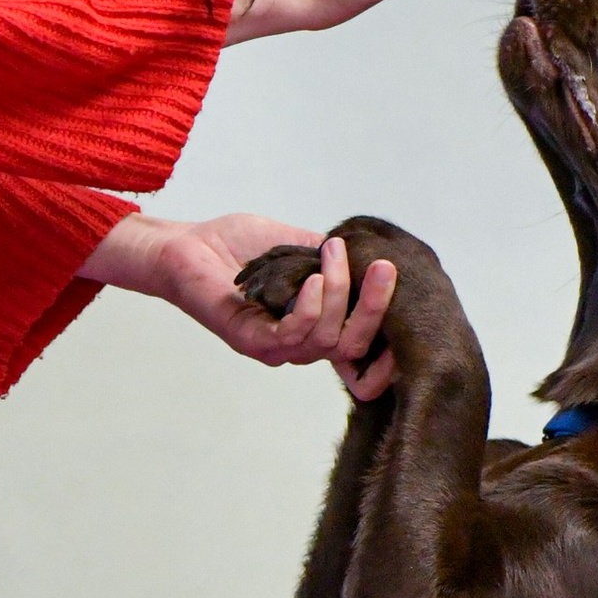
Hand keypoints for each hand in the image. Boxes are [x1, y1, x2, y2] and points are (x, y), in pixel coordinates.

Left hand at [79, 212, 396, 395]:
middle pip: (354, 347)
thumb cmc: (235, 245)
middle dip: (377, 308)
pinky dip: (311, 306)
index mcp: (313, 325)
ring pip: (328, 339)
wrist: (184, 245)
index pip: (361, 352)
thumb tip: (377, 252)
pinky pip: (292, 336)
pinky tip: (311, 280)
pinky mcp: (249, 340)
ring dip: (340, 292)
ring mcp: (274, 346)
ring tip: (333, 253)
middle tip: (386, 268)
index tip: (413, 316)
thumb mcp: (298, 246)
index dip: (390, 348)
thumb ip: (335, 257)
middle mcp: (298, 343)